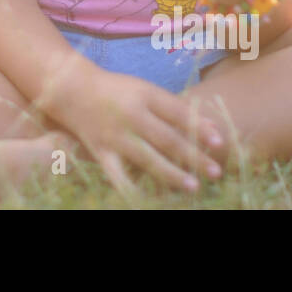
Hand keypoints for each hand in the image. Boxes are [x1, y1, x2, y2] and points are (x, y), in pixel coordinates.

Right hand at [56, 67, 225, 194]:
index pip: (177, 112)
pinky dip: (132, 190)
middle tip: (215, 171)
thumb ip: (173, 107)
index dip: (199, 127)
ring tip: (193, 186)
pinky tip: (147, 202)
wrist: (71, 88)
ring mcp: (115, 134)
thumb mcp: (145, 90)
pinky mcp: (101, 151)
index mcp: (145, 94)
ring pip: (147, 158)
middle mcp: (131, 114)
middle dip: (193, 156)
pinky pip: (118, 175)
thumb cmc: (117, 90)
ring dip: (171, 174)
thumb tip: (208, 127)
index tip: (220, 142)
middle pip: (167, 138)